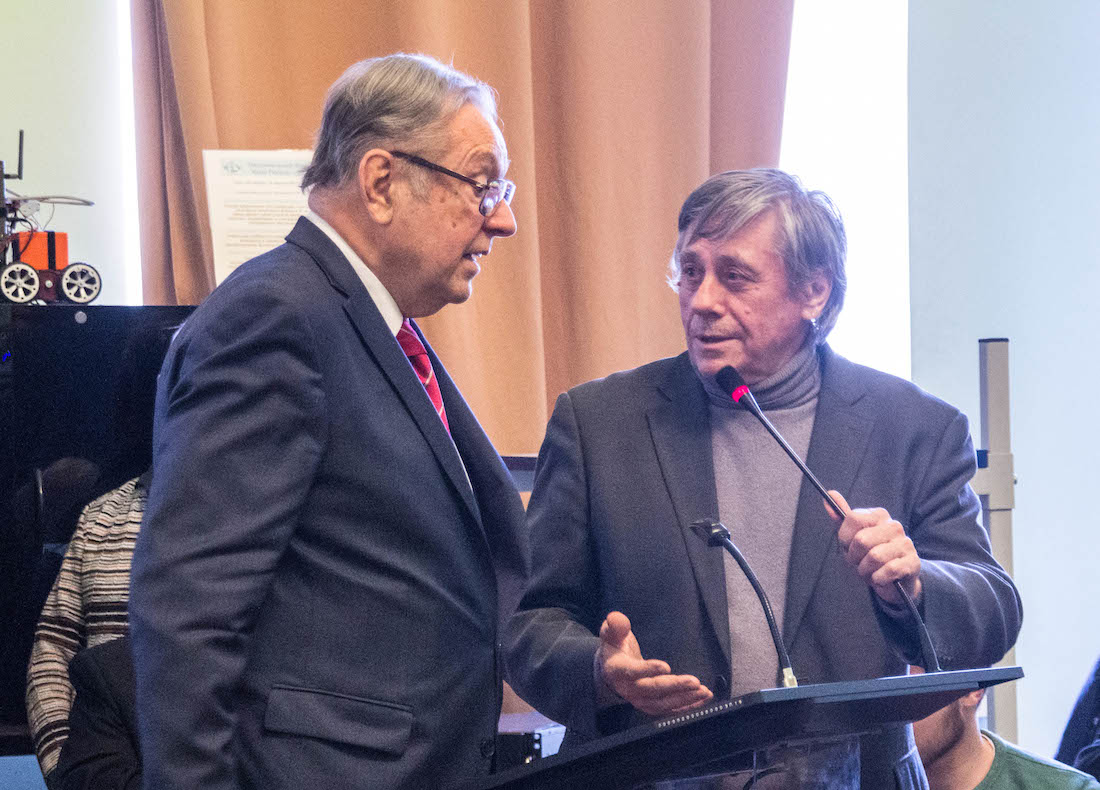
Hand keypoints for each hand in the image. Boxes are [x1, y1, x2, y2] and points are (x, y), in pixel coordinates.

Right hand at [595, 611, 711, 716]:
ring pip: (663, 703)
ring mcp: (640, 700)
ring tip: (703, 691)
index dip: (648, 670)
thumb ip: (615, 626)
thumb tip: (616, 618)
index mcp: (617, 670)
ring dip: (685, 698)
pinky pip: (670, 709)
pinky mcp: (651, 705)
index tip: (666, 666)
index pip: (632, 671)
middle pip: (652, 690)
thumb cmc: (615, 649)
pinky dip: (687, 706)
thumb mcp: (612, 633)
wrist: (612, 670)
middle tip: (694, 681)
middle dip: (675, 686)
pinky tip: (701, 699)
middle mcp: (628, 689)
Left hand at [825, 490, 921, 605]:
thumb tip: (830, 493)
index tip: (847, 546)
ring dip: (865, 570)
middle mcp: (894, 526)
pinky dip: (878, 579)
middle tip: (859, 562)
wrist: (894, 579)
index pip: (853, 518)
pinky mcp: (913, 562)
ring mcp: (905, 543)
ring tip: (869, 571)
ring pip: (875, 557)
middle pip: (861, 540)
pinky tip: (880, 578)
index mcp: (878, 515)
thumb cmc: (869, 556)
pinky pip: (888, 570)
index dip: (844, 538)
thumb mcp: (852, 537)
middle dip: (854, 557)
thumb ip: (841, 517)